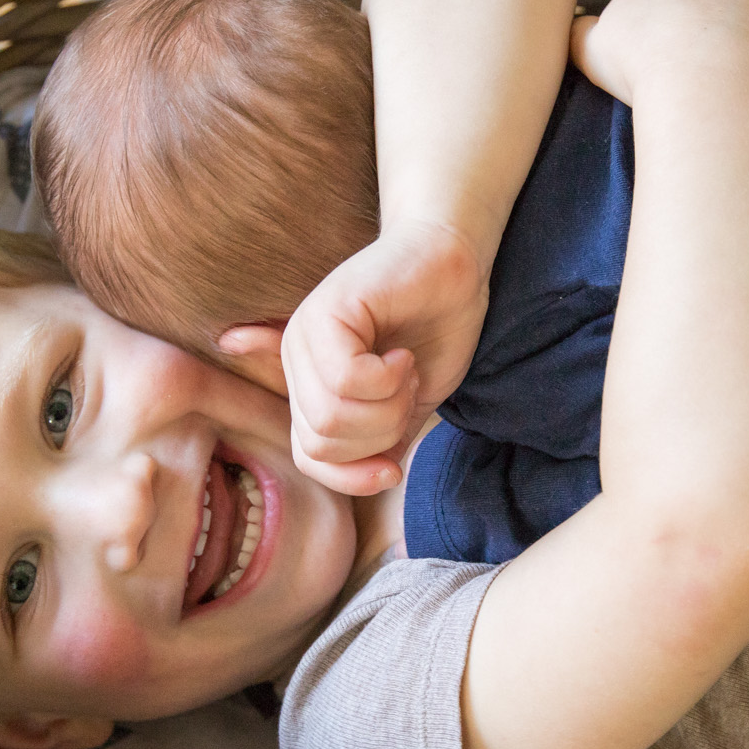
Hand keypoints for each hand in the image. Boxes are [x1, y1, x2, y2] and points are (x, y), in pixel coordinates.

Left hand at [226, 220, 488, 494]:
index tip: (395, 467)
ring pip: (332, 415)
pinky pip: (347, 379)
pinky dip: (389, 379)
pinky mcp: (326, 311)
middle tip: (406, 390)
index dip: (355, 476)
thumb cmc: (432, 332)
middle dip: (381, 432)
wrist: (454, 269)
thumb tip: (374, 479)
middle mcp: (295, 359)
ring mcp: (304, 334)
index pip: (311, 459)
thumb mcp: (403, 407)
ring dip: (389, 404)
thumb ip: (378, 443)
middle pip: (323, 442)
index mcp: (306, 385)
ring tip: (404, 370)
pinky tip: (402, 355)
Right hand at [571, 0, 748, 105]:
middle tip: (693, 54)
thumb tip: (578, 29)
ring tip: (738, 60)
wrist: (708, 79)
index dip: (646, 1)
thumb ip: (580, 34)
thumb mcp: (592, 54)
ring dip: (743, 15)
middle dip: (697, 8)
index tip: (650, 33)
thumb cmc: (645, 71)